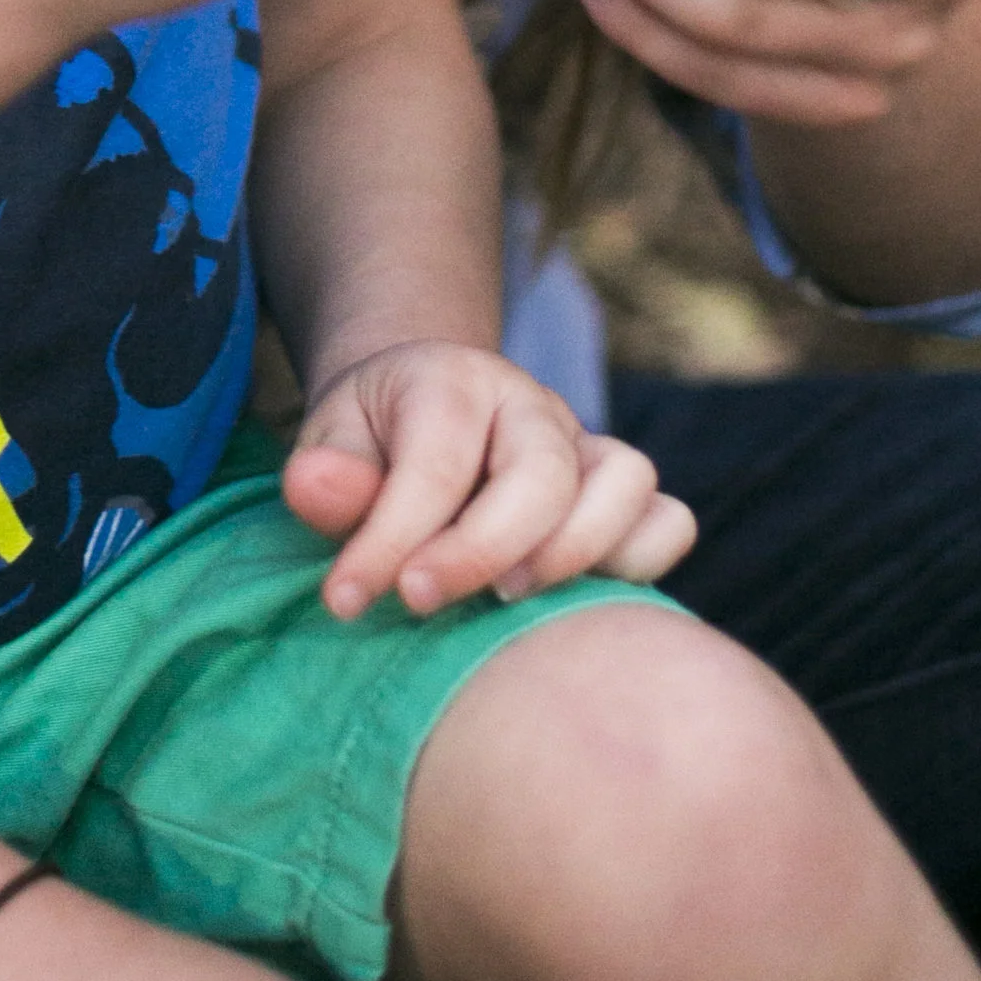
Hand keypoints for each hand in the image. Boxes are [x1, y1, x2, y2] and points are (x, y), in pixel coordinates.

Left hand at [284, 342, 694, 617]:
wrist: (420, 415)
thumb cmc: (371, 447)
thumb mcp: (330, 446)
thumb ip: (328, 474)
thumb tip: (312, 488)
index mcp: (451, 381)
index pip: (435, 461)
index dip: (391, 537)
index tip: (346, 599)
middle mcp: (530, 405)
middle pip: (542, 471)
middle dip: (482, 549)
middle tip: (420, 600)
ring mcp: (584, 444)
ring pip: (623, 482)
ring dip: (571, 553)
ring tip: (505, 600)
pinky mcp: (620, 491)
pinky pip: (667, 519)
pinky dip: (638, 561)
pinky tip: (573, 600)